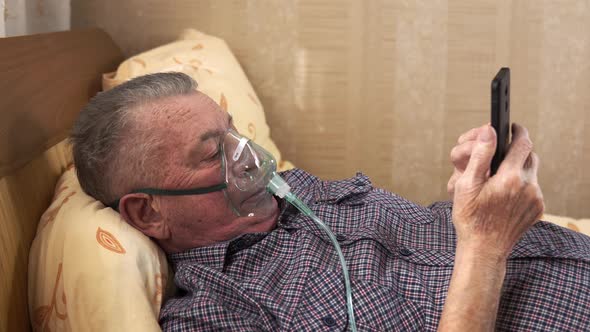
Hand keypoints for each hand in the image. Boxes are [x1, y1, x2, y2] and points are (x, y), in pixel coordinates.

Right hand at [451, 123, 543, 259]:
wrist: (484, 249)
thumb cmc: (470, 218)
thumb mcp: (466, 184)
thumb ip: (480, 154)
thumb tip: (489, 131)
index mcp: (510, 177)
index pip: (522, 142)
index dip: (517, 131)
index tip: (511, 127)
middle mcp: (528, 186)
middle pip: (530, 155)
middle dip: (516, 150)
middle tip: (499, 153)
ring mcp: (536, 199)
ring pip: (531, 171)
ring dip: (518, 168)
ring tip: (499, 176)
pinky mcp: (538, 209)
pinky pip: (533, 188)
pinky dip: (521, 185)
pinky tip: (504, 194)